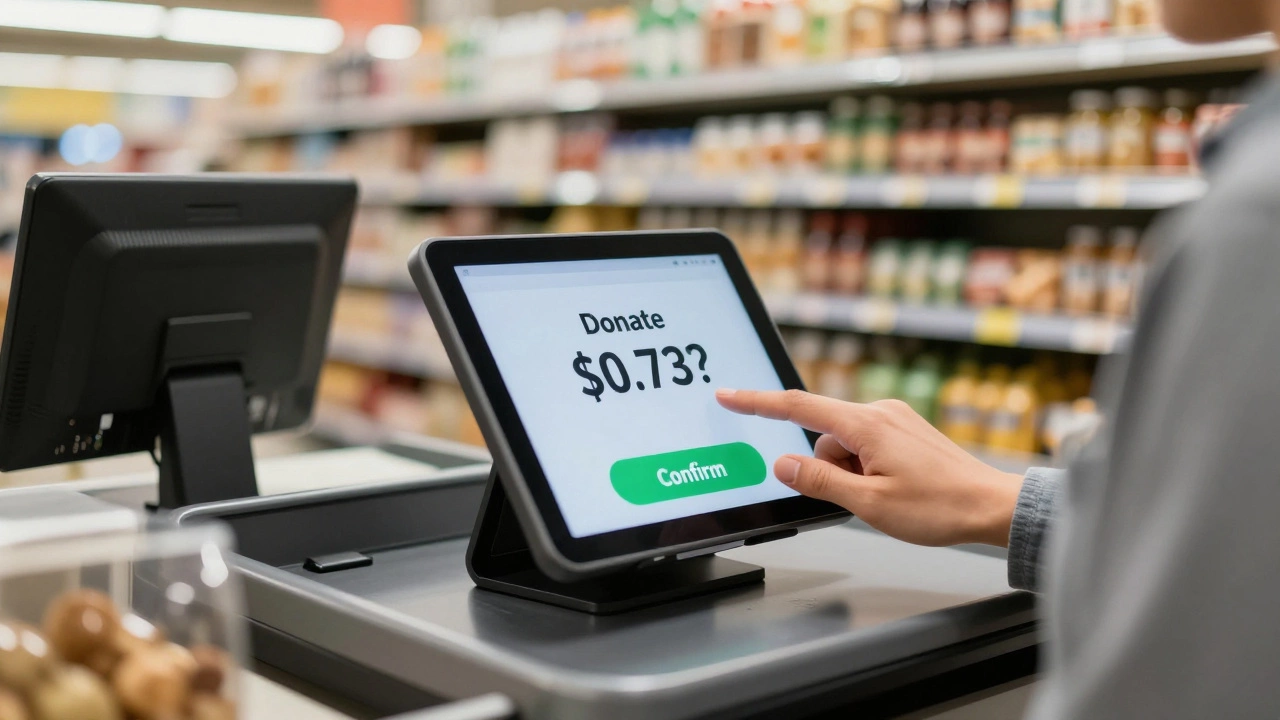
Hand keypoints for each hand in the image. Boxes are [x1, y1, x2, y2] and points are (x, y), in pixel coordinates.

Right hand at [716, 389, 1023, 547]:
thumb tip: (784, 464)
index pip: (798, 407)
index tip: (728, 395)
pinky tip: (894, 488)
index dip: (757, 402)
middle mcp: (880, 411)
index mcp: (866, 424)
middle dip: (827, 467)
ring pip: (845, 443)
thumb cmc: (939, 507)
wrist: (992, 507)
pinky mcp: (906, 429)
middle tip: (861, 499)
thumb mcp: (869, 504)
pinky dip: (866, 466)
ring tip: (887, 497)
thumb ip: (820, 481)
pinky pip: (866, 444)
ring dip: (850, 471)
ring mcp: (895, 418)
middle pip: (824, 435)